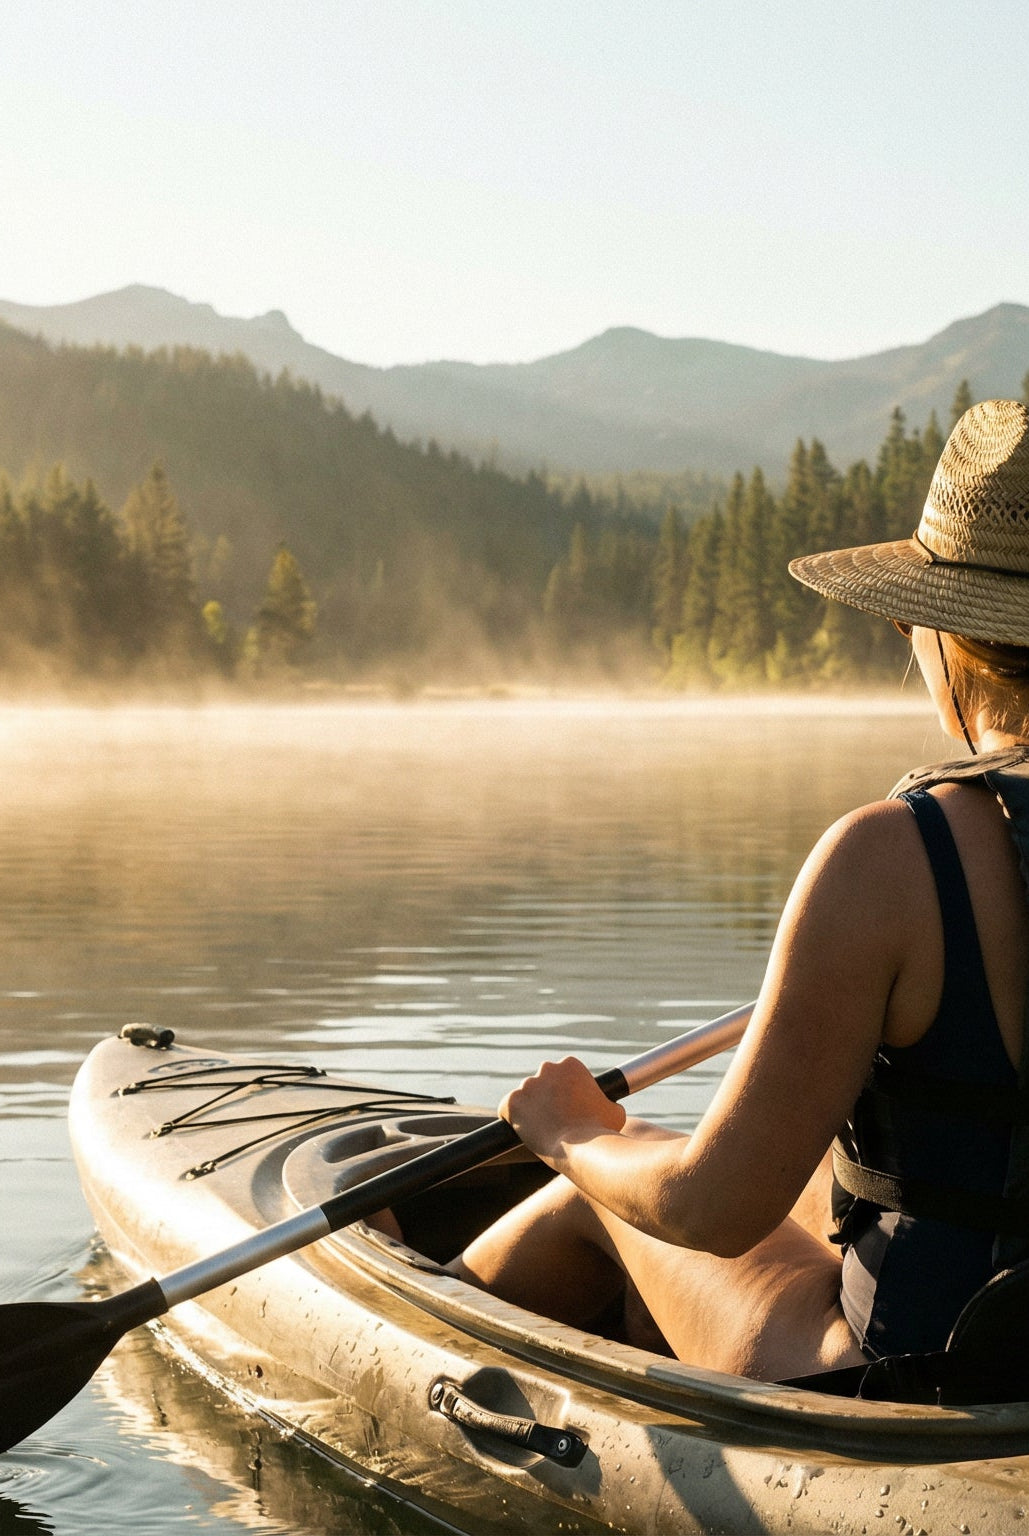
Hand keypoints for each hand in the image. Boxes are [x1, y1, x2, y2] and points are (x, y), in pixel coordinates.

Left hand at [498, 1056, 626, 1167]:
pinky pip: (508, 1110)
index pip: (561, 1075)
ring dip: (531, 1109)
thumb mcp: (614, 1110)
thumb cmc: (601, 1131)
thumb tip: (608, 1106)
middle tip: (553, 1118)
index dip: (565, 1092)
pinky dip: (513, 1119)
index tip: (568, 1107)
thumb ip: (605, 1102)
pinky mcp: (510, 1103)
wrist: (582, 1148)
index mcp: (570, 1065)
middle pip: (542, 1082)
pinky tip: (523, 1131)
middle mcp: (546, 1068)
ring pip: (525, 1097)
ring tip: (542, 1130)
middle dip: (546, 1098)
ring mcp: (527, 1085)